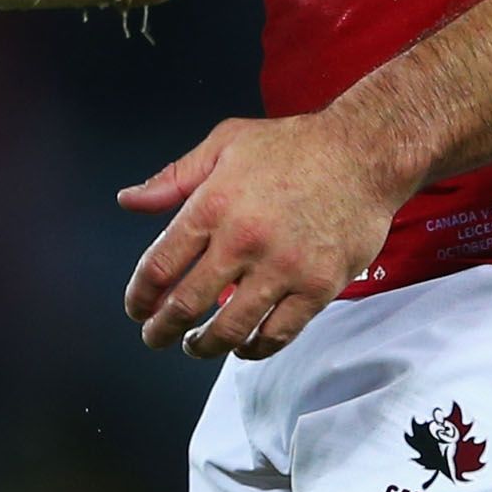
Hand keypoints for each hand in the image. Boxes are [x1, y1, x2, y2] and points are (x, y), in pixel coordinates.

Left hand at [116, 112, 416, 360]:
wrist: (363, 154)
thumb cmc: (293, 146)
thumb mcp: (224, 143)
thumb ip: (172, 178)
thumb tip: (128, 201)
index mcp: (213, 205)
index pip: (160, 265)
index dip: (140, 296)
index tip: (136, 307)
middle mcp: (243, 241)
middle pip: (187, 303)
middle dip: (162, 329)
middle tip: (155, 337)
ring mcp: (283, 268)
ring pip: (231, 327)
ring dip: (205, 346)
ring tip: (195, 346)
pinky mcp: (318, 287)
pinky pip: (279, 333)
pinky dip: (254, 348)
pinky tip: (243, 346)